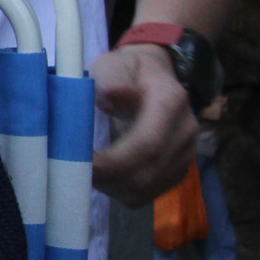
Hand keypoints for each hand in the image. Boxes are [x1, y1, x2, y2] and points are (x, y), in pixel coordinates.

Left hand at [91, 44, 197, 205]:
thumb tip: (113, 94)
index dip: (114, 161)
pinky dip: (120, 191)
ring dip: (111, 187)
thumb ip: (112, 78)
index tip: (83, 162)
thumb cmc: (127, 72)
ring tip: (85, 172)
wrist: (153, 80)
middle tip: (74, 171)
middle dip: (107, 178)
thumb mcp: (114, 64)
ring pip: (145, 189)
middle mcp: (185, 132)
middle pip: (147, 172)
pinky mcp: (176, 173)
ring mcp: (184, 156)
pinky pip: (146, 195)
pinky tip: (103, 177)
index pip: (148, 143)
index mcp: (172, 102)